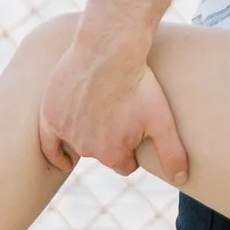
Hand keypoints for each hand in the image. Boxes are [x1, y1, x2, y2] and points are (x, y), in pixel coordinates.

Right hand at [38, 28, 191, 185]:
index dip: (132, 149)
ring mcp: (66, 132)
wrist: (108, 50)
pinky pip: (49, 142)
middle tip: (119, 113)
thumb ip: (173, 154)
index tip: (136, 131)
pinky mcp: (50, 115)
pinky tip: (61, 160)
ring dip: (88, 132)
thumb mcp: (163, 120)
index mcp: (113, 154)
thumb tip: (181, 179)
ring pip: (79, 142)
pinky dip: (55, 151)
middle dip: (111, 138)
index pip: (125, 163)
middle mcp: (87, 149)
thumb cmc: (138, 83)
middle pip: (101, 151)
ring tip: (101, 109)